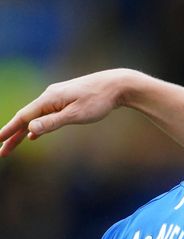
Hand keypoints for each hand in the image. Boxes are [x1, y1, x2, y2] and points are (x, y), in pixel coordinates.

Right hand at [0, 68, 134, 156]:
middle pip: (26, 118)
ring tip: (12, 145)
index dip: (9, 130)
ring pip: (36, 117)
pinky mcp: (66, 100)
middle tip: (2, 152)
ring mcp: (58, 97)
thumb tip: (29, 128)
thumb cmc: (99, 100)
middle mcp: (49, 96)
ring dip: (24, 132)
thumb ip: (53, 122)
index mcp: (49, 99)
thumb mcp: (76, 114)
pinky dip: (38, 126)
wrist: (117, 85)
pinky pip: (46, 115)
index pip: (23, 117)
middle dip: (13, 135)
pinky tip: (34, 134)